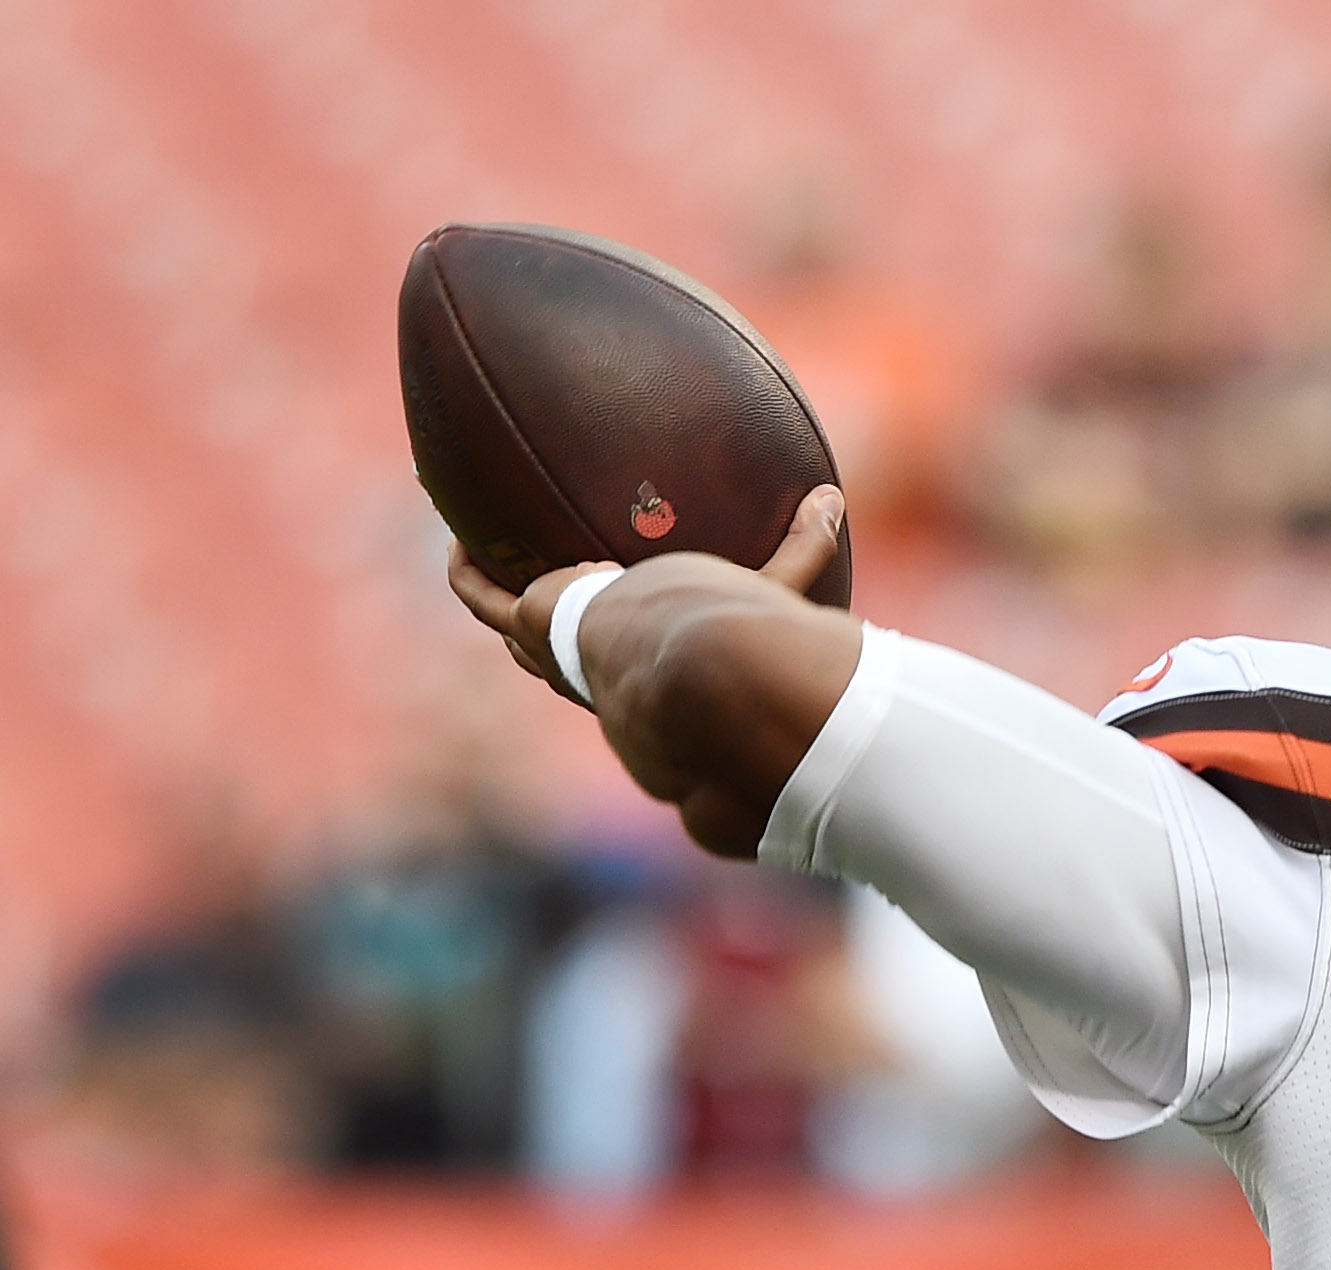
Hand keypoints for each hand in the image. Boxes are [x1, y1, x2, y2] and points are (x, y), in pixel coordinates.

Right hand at [446, 486, 844, 704]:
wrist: (680, 660)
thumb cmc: (730, 636)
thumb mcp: (770, 588)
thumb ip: (804, 549)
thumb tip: (835, 500)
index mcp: (645, 665)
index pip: (625, 659)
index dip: (615, 644)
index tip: (616, 613)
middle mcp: (593, 664)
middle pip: (555, 650)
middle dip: (540, 623)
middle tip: (533, 585)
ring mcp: (555, 646)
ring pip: (509, 623)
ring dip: (490, 591)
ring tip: (471, 553)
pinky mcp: (527, 620)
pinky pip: (479, 597)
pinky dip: (465, 572)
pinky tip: (452, 537)